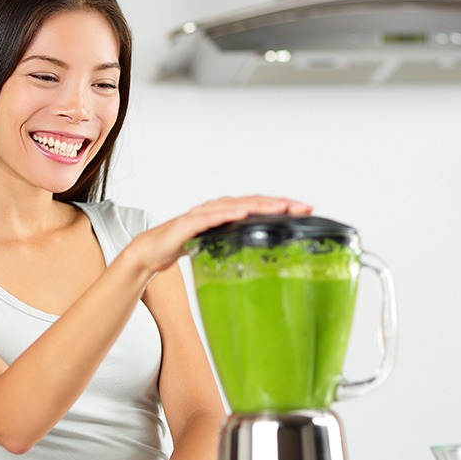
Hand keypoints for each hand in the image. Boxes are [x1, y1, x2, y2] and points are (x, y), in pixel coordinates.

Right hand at [129, 195, 312, 275]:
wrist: (153, 251)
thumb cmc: (185, 246)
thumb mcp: (219, 247)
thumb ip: (238, 246)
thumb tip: (266, 258)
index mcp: (227, 213)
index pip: (260, 206)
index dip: (284, 206)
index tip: (307, 210)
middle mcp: (218, 208)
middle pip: (254, 202)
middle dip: (280, 204)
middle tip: (303, 207)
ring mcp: (203, 213)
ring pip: (237, 206)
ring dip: (260, 206)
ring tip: (281, 208)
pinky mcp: (189, 223)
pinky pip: (210, 217)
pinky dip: (227, 214)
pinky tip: (242, 214)